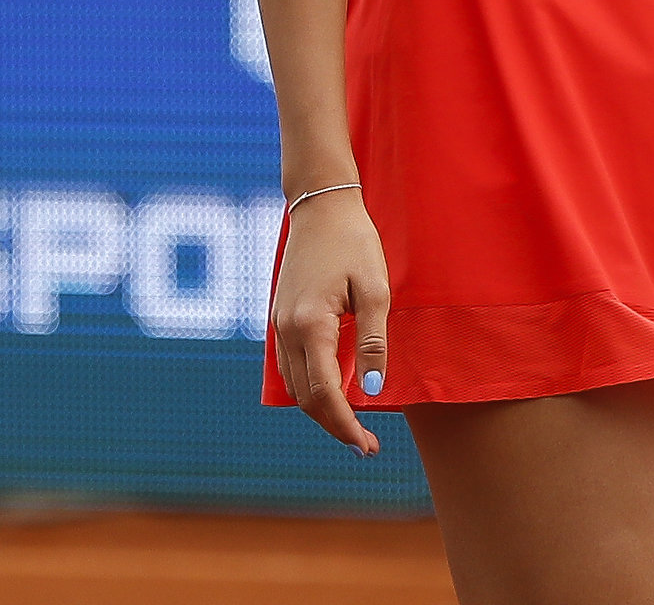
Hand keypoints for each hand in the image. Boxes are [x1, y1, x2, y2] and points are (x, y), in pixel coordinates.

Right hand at [270, 191, 389, 453]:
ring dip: (321, 410)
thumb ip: (373, 342)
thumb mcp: (375, 290)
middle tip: (367, 445)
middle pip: (305, 397)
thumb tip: (371, 392)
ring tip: (353, 424)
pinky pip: (290, 366)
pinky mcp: (280, 316)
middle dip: (334, 426)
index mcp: (311, 325)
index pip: (324, 393)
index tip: (368, 447)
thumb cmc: (353, 242)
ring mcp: (279, 323)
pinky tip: (333, 391)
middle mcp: (287, 329)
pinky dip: (309, 387)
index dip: (346, 426)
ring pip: (294, 385)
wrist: (321, 205)